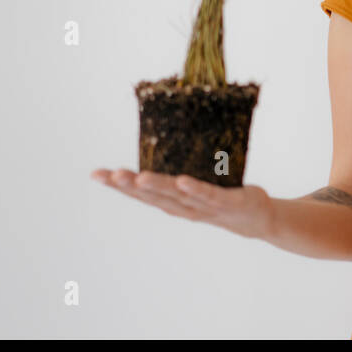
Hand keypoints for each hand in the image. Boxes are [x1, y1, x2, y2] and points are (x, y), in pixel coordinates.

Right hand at [91, 168, 273, 240]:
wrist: (255, 217)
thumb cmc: (220, 195)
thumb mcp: (194, 183)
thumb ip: (175, 170)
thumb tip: (162, 133)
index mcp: (172, 202)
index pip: (140, 195)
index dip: (117, 186)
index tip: (96, 174)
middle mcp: (183, 207)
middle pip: (153, 196)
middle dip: (129, 186)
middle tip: (110, 175)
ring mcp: (204, 206)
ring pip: (177, 196)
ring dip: (157, 187)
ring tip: (138, 178)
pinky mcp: (227, 202)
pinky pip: (208, 194)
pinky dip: (194, 188)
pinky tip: (182, 180)